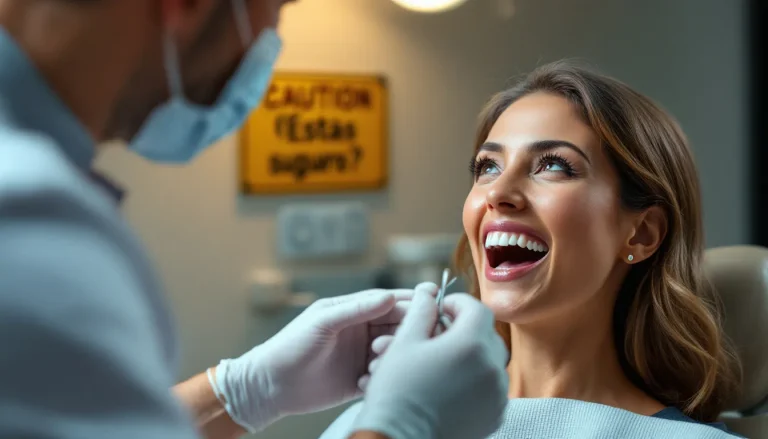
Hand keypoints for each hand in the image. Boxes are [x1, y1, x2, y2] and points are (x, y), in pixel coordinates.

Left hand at [212, 285, 436, 432]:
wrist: (270, 385)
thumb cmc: (289, 346)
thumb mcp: (322, 321)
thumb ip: (356, 309)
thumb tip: (389, 296)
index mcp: (354, 311)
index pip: (391, 302)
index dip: (412, 300)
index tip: (433, 299)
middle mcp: (363, 331)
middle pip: (399, 326)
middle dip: (407, 331)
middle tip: (411, 337)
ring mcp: (363, 356)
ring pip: (395, 352)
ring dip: (394, 356)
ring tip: (375, 360)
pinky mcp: (361, 380)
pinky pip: (384, 377)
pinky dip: (383, 377)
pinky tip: (366, 380)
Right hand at [352, 291, 509, 438]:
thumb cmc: (397, 391)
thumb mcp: (404, 342)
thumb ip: (422, 311)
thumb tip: (429, 293)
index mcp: (472, 345)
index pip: (477, 308)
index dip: (457, 303)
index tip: (440, 309)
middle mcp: (492, 369)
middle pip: (487, 335)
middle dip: (464, 329)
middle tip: (438, 335)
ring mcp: (496, 395)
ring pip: (489, 362)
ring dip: (470, 355)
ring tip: (441, 363)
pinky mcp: (494, 416)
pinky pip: (490, 387)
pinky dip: (475, 380)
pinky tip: (449, 386)